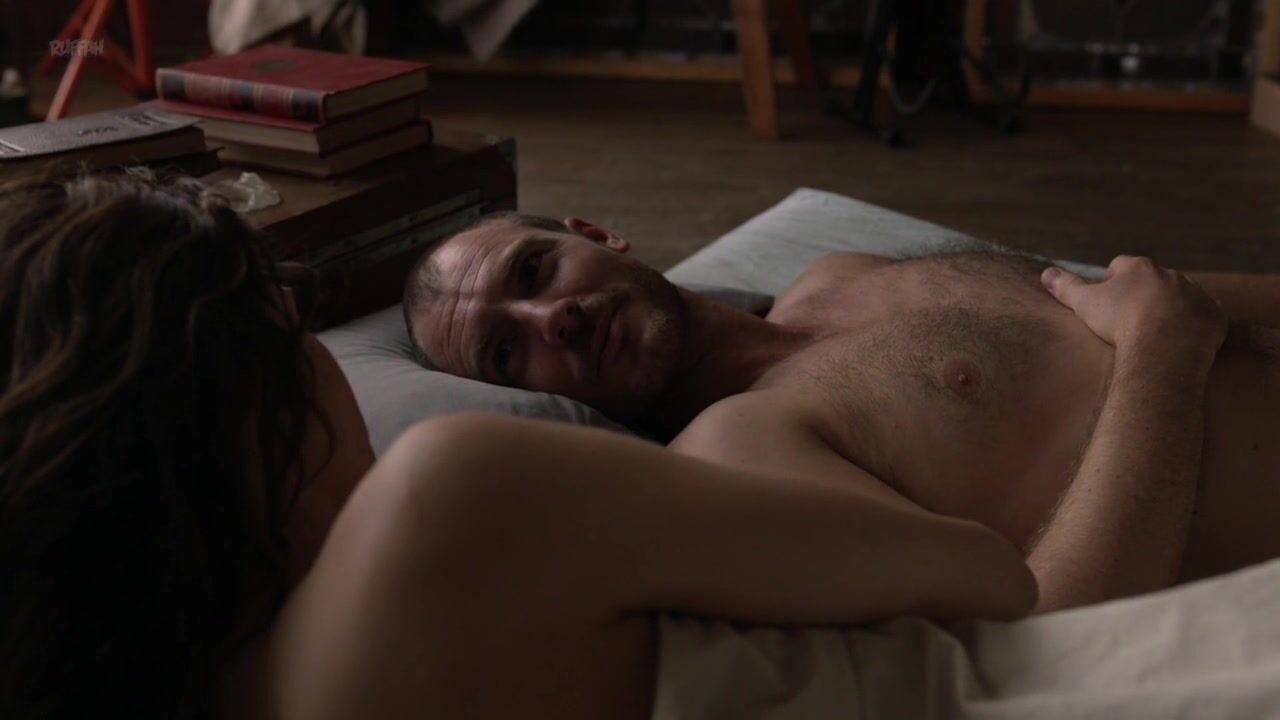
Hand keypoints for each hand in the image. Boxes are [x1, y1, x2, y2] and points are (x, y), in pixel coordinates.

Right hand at [1041, 256, 1226, 362]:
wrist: (1164, 347)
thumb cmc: (1121, 322)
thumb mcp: (1084, 303)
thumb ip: (1065, 286)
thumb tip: (1045, 273)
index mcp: (1138, 267)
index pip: (1120, 265)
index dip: (1111, 283)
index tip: (1106, 303)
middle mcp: (1170, 274)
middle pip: (1153, 280)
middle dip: (1143, 294)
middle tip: (1130, 320)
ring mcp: (1195, 294)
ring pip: (1180, 297)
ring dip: (1170, 308)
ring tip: (1157, 332)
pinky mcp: (1214, 315)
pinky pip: (1204, 317)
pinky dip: (1194, 325)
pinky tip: (1181, 340)